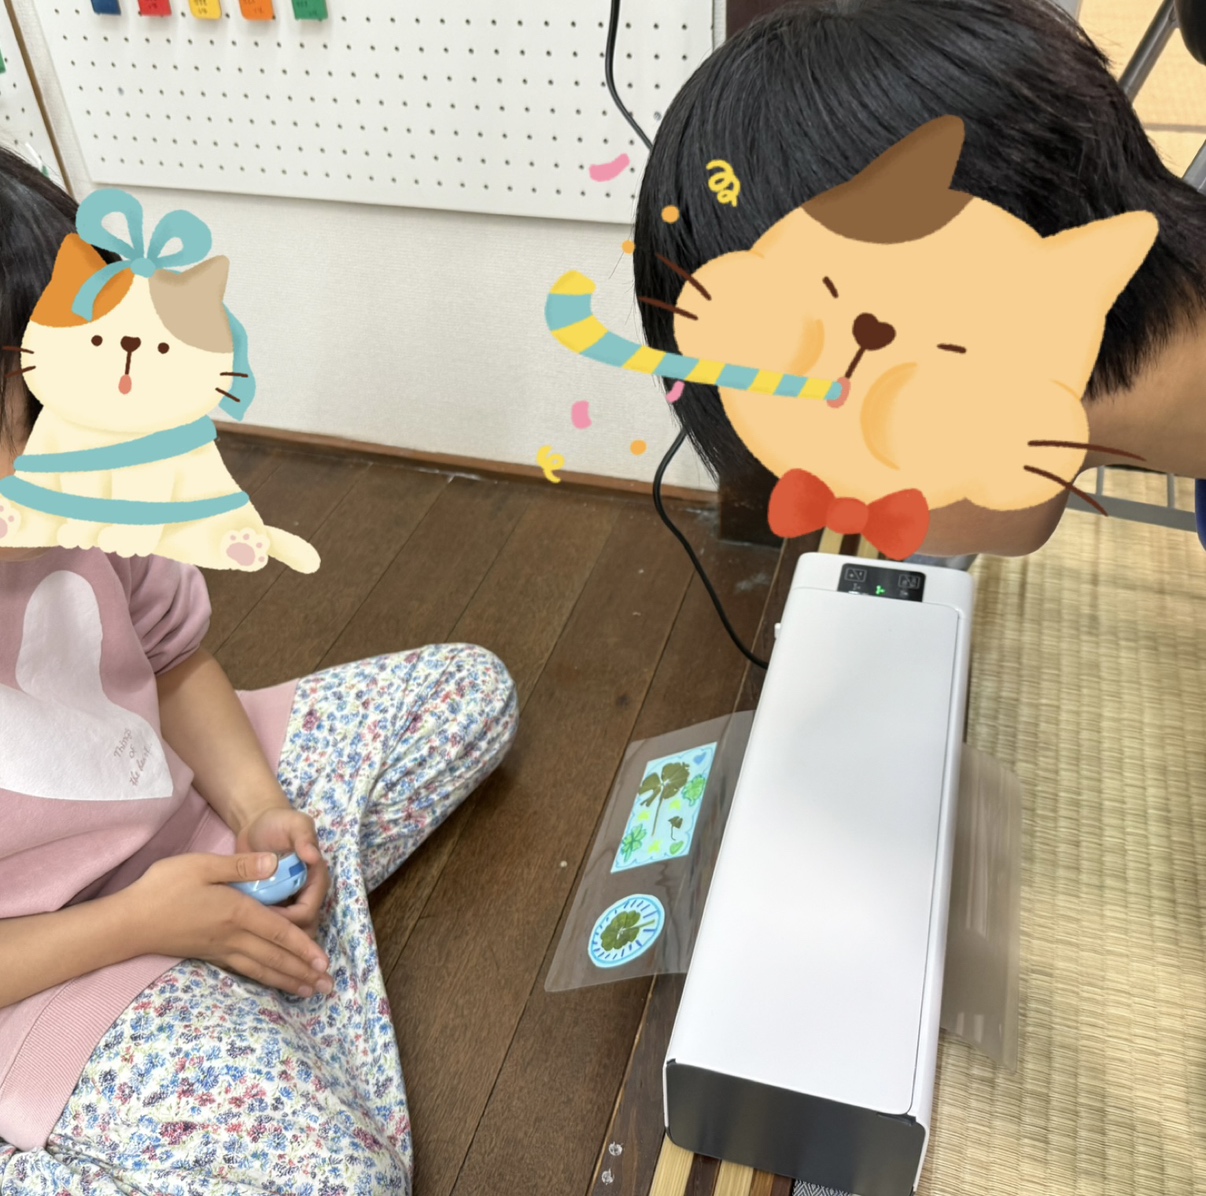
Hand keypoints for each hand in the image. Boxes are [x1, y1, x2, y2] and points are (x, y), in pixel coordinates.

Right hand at [125, 852, 332, 997]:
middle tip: (327, 987)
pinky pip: (245, 970)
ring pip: (261, 968)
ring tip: (309, 992)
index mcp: (236, 912)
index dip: (303, 947)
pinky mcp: (209, 954)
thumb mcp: (202, 865)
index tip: (323, 963)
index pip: (279, 932)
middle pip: (275, 957)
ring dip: (287, 980)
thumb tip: (276, 861)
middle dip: (303, 972)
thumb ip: (241, 865)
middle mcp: (232, 936)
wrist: (128, 922)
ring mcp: (220, 948)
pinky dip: (264, 978)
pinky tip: (272, 982)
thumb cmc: (163, 888)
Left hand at [234, 804, 330, 940]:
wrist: (259, 825)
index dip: (287, 921)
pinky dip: (259, 934)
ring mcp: (289, 903)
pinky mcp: (274, 906)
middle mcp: (306, 896)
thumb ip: (304, 837)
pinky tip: (239, 934)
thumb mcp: (294, 823)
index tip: (262, 916)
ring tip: (245, 934)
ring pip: (287, 936)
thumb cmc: (279, 823)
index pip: (307, 912)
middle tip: (251, 931)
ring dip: (269, 940)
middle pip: (302, 932)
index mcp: (315, 880)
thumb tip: (313, 856)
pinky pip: (271, 929)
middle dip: (281, 939)